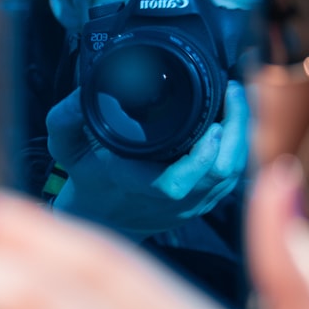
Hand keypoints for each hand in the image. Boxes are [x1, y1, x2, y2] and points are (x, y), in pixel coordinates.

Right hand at [46, 80, 248, 240]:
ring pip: (233, 175)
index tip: (213, 124)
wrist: (103, 215)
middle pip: (219, 175)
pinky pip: (234, 176)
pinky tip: (241, 118)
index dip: (200, 159)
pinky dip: (242, 146)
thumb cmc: (87, 177)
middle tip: (233, 93)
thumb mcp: (66, 147)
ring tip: (240, 97)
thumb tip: (80, 93)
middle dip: (236, 132)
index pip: (174, 183)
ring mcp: (191, 203)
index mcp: (134, 185)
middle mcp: (168, 200)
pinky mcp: (205, 201)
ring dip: (243, 136)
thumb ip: (65, 120)